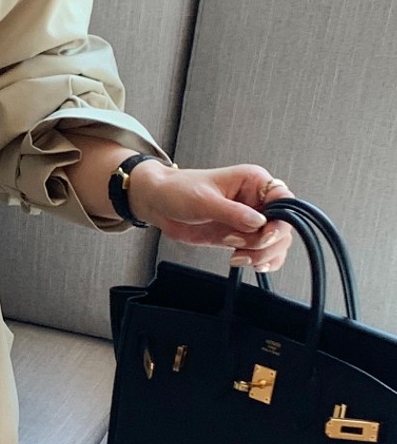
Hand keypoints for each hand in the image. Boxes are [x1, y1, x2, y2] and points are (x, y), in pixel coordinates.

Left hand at [128, 163, 294, 272]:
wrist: (158, 203)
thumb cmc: (178, 191)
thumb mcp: (204, 201)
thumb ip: (233, 213)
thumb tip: (259, 222)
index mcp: (253, 181)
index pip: (284, 200)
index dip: (281, 220)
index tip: (265, 233)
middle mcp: (256, 200)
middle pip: (283, 226)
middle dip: (266, 242)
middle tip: (239, 245)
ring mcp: (250, 220)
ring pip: (276, 242)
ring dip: (262, 255)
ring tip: (237, 255)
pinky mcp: (241, 237)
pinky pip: (262, 252)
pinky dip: (260, 261)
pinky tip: (246, 262)